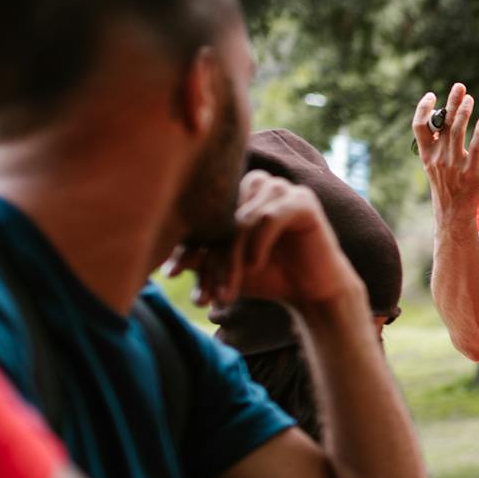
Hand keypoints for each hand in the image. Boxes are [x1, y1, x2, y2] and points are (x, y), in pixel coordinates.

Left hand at [171, 170, 360, 308]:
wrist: (313, 292)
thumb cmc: (270, 277)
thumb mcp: (228, 269)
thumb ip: (201, 260)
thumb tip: (165, 263)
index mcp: (238, 194)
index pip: (204, 215)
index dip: (188, 244)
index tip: (172, 274)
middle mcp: (259, 185)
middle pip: (222, 215)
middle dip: (211, 256)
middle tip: (205, 292)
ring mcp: (283, 190)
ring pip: (244, 218)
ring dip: (233, 255)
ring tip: (230, 288)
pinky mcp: (304, 201)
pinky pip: (271, 216)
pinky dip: (259, 242)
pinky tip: (256, 265)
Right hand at [414, 82, 478, 232]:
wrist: (453, 213)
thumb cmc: (445, 185)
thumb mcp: (433, 165)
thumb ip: (437, 143)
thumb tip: (441, 119)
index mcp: (426, 154)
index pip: (419, 126)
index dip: (423, 108)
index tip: (431, 95)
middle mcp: (438, 156)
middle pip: (443, 122)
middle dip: (451, 101)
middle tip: (459, 86)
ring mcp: (454, 164)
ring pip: (458, 130)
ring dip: (464, 111)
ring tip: (470, 98)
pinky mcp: (470, 171)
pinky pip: (475, 147)